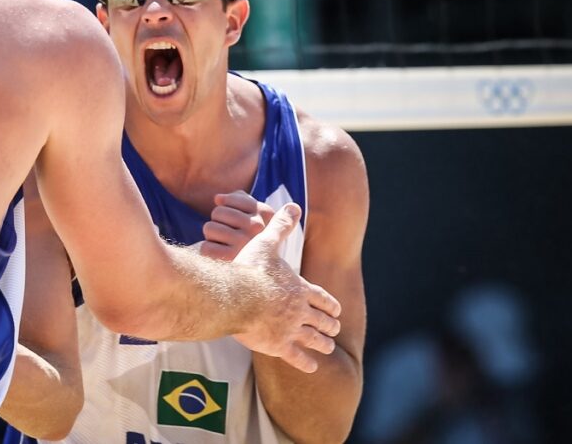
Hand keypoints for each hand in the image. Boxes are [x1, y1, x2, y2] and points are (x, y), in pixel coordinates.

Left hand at [199, 191, 271, 260]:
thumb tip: (218, 199)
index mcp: (265, 212)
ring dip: (211, 236)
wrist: (259, 270)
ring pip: (209, 228)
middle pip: (217, 212)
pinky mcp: (231, 259)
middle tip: (228, 235)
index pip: (229, 199)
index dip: (225, 208)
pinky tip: (220, 255)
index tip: (235, 220)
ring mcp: (245, 243)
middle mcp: (258, 227)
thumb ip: (237, 198)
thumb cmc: (250, 237)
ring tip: (224, 244)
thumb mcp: (253, 213)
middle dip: (217, 222)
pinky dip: (208, 250)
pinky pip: (205, 247)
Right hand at [231, 203, 341, 372]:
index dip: (330, 305)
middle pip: (322, 320)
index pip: (322, 298)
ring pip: (314, 339)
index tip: (336, 311)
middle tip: (334, 329)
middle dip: (329, 325)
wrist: (235, 296)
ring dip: (323, 344)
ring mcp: (291, 329)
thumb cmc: (249, 270)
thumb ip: (280, 227)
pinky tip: (311, 367)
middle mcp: (300, 310)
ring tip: (327, 347)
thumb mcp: (266, 243)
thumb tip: (292, 204)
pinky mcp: (278, 345)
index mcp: (299, 288)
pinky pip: (297, 357)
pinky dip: (306, 363)